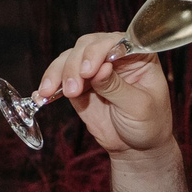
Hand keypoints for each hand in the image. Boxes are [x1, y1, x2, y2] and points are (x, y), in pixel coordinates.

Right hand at [34, 31, 177, 158]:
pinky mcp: (79, 84)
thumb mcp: (138, 106)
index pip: (115, 42)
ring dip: (58, 73)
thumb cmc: (149, 124)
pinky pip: (60, 77)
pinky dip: (49, 84)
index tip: (88, 71)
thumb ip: (116, 86)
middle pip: (87, 46)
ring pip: (69, 59)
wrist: (136, 149)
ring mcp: (94, 70)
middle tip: (73, 88)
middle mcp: (114, 57)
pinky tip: (42, 94)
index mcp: (138, 56)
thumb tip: (100, 68)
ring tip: (52, 92)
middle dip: (74, 65)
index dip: (98, 52)